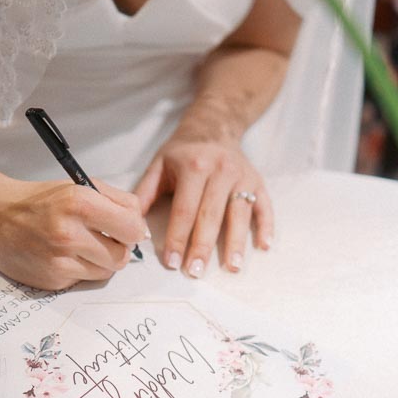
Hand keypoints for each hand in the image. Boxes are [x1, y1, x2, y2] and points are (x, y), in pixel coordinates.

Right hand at [0, 174, 147, 290]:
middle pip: (122, 256)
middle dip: (119, 248)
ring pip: (106, 272)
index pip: (132, 228)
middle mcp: (69, 233)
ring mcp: (59, 260)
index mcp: (79, 203)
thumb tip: (141, 229)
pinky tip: (64, 256)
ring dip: (101, 261)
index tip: (125, 228)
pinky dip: (81, 270)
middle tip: (104, 238)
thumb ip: (117, 201)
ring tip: (83, 246)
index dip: (133, 230)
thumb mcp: (80, 186)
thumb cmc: (40, 200)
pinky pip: (84, 280)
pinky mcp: (52, 280)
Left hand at [134, 129, 273, 276]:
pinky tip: (263, 246)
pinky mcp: (258, 182)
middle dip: (203, 247)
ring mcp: (242, 177)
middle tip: (196, 272)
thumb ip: (144, 193)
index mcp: (194, 167)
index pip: (184, 210)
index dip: (178, 238)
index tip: (172, 262)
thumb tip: (131, 224)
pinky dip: (266, 226)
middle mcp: (221, 171)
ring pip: (239, 214)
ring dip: (236, 242)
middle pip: (211, 216)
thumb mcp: (159, 165)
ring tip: (232, 267)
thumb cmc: (182, 152)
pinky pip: (264, 206)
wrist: (214, 126)